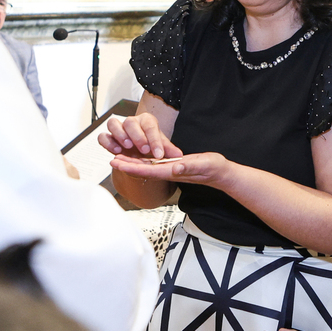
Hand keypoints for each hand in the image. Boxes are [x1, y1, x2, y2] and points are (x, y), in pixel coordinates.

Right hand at [98, 112, 181, 160]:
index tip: (159, 154)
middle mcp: (131, 122)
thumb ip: (168, 151)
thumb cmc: (150, 147)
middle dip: (137, 136)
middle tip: (144, 150)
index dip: (154, 140)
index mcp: (146, 121)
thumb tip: (178, 156)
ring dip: (119, 135)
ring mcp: (118, 128)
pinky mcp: (108, 137)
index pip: (150, 126)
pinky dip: (107, 143)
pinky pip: (102, 136)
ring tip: (127, 147)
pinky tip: (116, 151)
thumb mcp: (160, 149)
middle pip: (130, 121)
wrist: (138, 155)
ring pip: (113, 123)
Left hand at [109, 151, 229, 186]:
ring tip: (119, 158)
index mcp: (173, 172)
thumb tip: (175, 168)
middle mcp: (168, 172)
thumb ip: (188, 167)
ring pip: (146, 168)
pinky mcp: (173, 167)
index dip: (131, 167)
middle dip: (126, 166)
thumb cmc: (213, 168)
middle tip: (111, 160)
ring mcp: (170, 170)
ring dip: (132, 164)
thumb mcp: (202, 164)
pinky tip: (137, 157)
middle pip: (142, 170)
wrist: (220, 173)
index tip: (117, 164)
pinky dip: (143, 161)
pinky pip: (154, 165)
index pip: (147, 170)